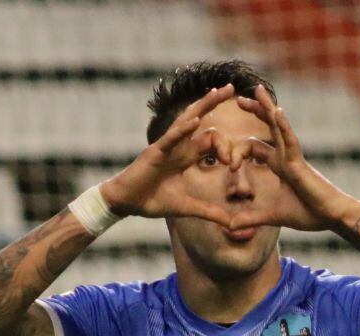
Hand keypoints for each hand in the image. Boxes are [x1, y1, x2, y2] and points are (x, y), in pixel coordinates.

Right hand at [100, 84, 237, 226]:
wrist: (126, 203)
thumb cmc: (152, 200)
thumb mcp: (187, 207)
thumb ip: (210, 212)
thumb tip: (233, 224)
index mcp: (186, 156)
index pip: (211, 140)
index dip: (226, 148)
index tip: (233, 165)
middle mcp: (178, 146)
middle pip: (199, 118)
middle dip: (214, 102)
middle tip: (232, 88)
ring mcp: (166, 146)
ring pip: (186, 120)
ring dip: (202, 105)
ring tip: (217, 91)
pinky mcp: (154, 152)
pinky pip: (170, 138)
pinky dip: (182, 130)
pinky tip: (195, 122)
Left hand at [231, 85, 359, 232]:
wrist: (332, 217)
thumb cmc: (309, 213)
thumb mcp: (272, 216)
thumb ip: (251, 218)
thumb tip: (229, 226)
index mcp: (279, 165)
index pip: (255, 147)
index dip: (238, 151)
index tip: (229, 164)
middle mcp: (285, 156)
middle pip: (268, 127)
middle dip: (254, 111)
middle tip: (237, 98)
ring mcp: (293, 156)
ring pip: (278, 126)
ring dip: (267, 107)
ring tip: (257, 90)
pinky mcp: (299, 162)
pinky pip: (290, 139)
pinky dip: (283, 126)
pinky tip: (276, 110)